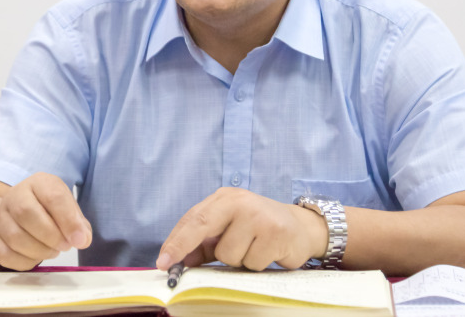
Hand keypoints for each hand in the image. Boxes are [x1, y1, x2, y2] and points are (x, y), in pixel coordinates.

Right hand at [0, 172, 91, 270]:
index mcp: (39, 183)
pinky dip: (24, 261)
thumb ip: (78, 224)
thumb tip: (82, 239)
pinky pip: (4, 254)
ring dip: (39, 250)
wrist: (19, 213)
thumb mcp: (68, 209)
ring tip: (52, 250)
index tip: (79, 240)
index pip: (53, 197)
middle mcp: (16, 195)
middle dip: (50, 236)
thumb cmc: (49, 211)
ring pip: (14, 237)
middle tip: (64, 246)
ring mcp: (0, 216)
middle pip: (27, 213)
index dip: (68, 221)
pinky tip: (35, 257)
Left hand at [156, 188, 326, 270]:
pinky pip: (251, 263)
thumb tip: (181, 260)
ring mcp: (258, 215)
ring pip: (228, 254)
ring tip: (253, 250)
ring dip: (238, 260)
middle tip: (173, 267)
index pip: (194, 218)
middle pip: (203, 226)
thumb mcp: (230, 231)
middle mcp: (240, 201)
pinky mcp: (275, 233)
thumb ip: (205, 244)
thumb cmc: (259, 229)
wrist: (301, 227)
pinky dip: (256, 265)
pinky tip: (267, 252)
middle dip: (186, 249)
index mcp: (225, 198)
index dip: (176, 240)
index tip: (163, 260)